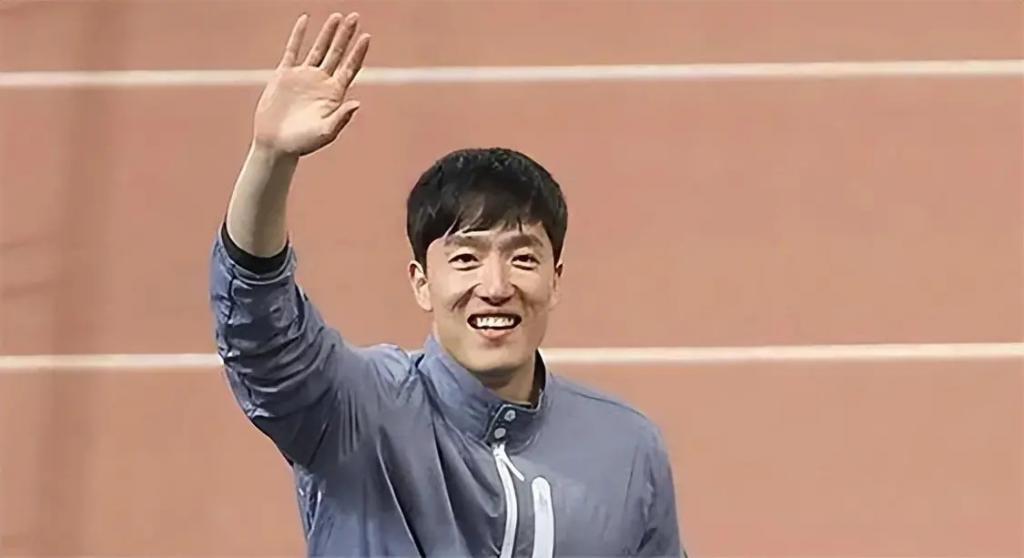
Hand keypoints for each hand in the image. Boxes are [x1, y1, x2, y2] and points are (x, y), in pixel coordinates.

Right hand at [252, 13, 370, 156]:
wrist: (276, 144)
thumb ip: (341, 118)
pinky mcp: (285, 75)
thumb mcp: (325, 133)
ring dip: (328, 33)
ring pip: (319, 49)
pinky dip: (298, 35)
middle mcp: (321, 82)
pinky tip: (305, 20)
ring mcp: (303, 77)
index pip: (350, 68)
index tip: (367, 36)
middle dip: (346, 36)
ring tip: (337, 16)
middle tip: (355, 17)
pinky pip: (293, 50)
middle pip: (337, 53)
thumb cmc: (303, 143)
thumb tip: (357, 103)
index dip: (358, 52)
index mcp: (334, 94)